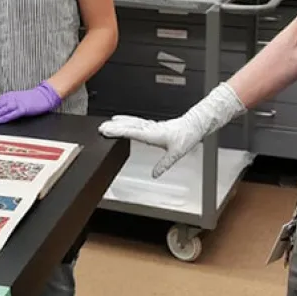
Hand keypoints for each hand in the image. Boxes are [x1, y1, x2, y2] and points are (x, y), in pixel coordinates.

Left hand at [0, 82, 61, 123]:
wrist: (43, 96)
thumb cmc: (30, 99)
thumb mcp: (14, 100)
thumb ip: (4, 105)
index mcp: (5, 98)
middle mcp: (8, 100)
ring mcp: (16, 104)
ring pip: (0, 110)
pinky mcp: (23, 109)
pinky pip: (13, 113)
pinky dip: (5, 117)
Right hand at [97, 83, 244, 177]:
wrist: (195, 125)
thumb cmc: (187, 137)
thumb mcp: (176, 154)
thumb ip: (164, 165)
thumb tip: (155, 174)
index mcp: (154, 134)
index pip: (133, 132)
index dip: (119, 131)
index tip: (107, 130)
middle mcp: (151, 128)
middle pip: (130, 126)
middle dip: (115, 127)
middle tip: (101, 127)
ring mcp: (152, 125)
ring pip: (133, 123)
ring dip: (120, 123)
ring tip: (108, 123)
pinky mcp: (153, 125)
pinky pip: (137, 122)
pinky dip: (127, 121)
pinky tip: (123, 121)